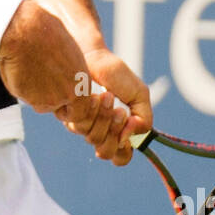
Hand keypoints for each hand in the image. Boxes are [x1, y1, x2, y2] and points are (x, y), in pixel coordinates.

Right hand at [0, 0, 99, 121]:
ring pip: (40, 103)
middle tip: (44, 83)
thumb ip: (72, 75)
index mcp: (80, 84)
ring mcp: (45, 99)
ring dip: (36, 93)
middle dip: (53, 102)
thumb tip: (69, 82)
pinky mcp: (26, 97)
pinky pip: (25, 96)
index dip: (72, 107)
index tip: (64, 98)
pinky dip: (23, 87)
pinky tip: (21, 68)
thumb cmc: (49, 35)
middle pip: (59, 109)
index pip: (81, 111)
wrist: (26, 31)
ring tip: (32, 67)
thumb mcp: (71, 55)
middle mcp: (65, 96)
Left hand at [55, 48, 152, 166]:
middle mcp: (100, 131)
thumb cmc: (116, 75)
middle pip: (107, 152)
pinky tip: (93, 94)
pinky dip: (91, 111)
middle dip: (115, 132)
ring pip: (93, 139)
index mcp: (119, 130)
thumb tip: (127, 139)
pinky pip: (80, 126)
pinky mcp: (70, 116)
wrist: (94, 57)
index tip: (127, 134)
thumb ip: (144, 119)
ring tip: (107, 96)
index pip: (121, 157)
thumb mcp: (139, 95)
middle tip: (120, 111)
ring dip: (104, 117)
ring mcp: (84, 125)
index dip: (124, 151)